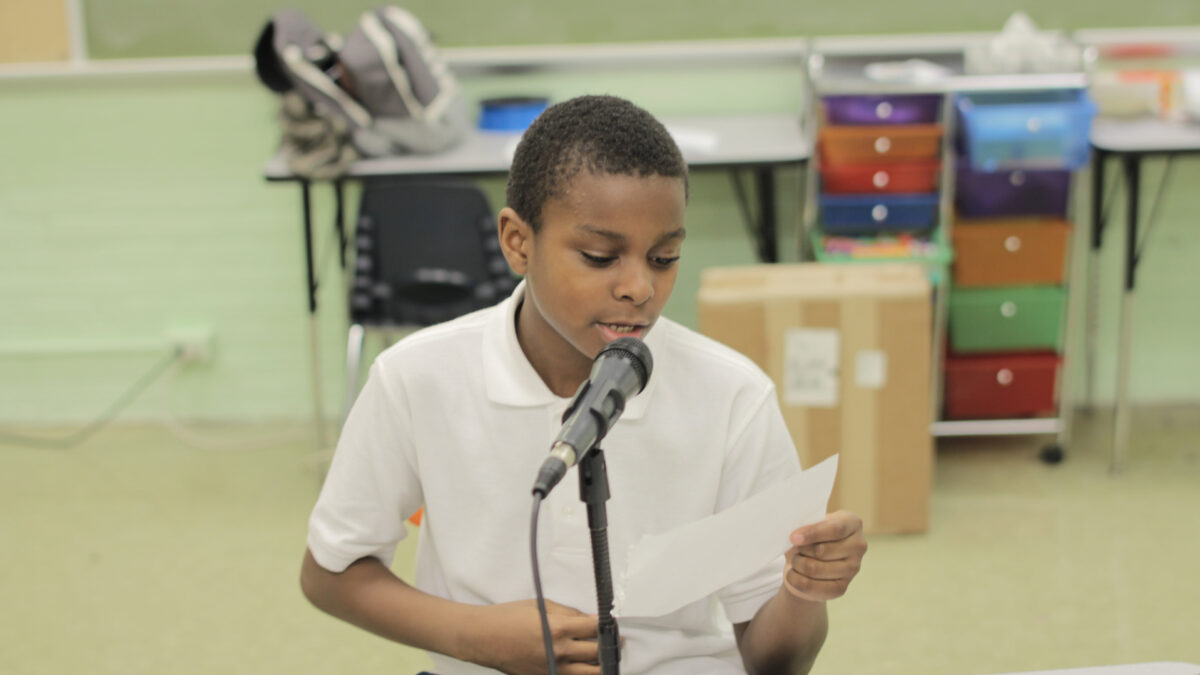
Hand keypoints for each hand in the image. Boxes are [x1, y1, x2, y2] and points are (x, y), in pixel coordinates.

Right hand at [468, 598, 602, 674]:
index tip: (612, 621)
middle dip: (610, 645)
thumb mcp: (540, 606)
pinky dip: (582, 674)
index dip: (607, 624)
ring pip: (591, 673)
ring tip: (606, 657)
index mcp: (558, 629)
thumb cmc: (508, 617)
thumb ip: (568, 613)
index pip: (595, 627)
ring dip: (602, 665)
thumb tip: (589, 618)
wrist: (483, 638)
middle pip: (598, 652)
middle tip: (616, 640)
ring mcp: (553, 669)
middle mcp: (559, 652)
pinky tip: (585, 667)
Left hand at [783, 510, 866, 601]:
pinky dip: (795, 579)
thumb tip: (796, 538)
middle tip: (793, 549)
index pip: (835, 529)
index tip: (793, 538)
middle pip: (823, 550)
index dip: (813, 533)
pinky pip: (811, 586)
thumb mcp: (811, 525)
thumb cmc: (813, 536)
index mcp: (852, 523)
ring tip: (794, 560)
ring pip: (815, 569)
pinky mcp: (842, 587)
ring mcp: (853, 568)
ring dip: (797, 564)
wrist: (815, 560)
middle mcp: (858, 546)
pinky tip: (792, 573)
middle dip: (801, 550)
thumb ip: (806, 527)